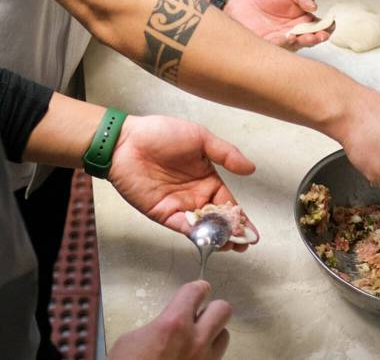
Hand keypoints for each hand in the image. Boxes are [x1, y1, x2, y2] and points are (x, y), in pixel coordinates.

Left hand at [108, 115, 257, 250]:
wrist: (126, 140)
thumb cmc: (160, 133)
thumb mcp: (200, 138)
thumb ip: (226, 154)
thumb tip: (251, 168)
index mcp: (206, 178)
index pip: (228, 203)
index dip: (240, 217)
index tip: (252, 232)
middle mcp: (195, 195)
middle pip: (218, 220)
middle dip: (232, 233)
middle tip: (245, 243)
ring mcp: (179, 206)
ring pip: (203, 227)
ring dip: (217, 238)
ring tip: (231, 244)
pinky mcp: (163, 213)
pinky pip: (183, 226)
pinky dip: (197, 234)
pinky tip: (210, 238)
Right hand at [108, 281, 230, 359]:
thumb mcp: (131, 340)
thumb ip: (157, 326)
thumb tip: (166, 325)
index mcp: (174, 324)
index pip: (197, 291)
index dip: (198, 289)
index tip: (198, 290)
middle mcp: (196, 341)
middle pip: (223, 310)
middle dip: (212, 308)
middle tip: (200, 312)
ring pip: (224, 336)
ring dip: (212, 334)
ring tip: (196, 339)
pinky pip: (215, 359)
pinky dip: (207, 356)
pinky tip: (191, 359)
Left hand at [223, 0, 331, 50]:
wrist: (242, 0)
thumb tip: (315, 6)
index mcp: (304, 19)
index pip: (320, 26)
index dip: (327, 27)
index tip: (329, 26)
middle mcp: (296, 32)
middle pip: (312, 39)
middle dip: (317, 38)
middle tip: (320, 35)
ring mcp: (284, 39)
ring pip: (297, 45)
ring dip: (302, 42)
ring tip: (302, 36)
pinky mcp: (270, 44)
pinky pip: (279, 47)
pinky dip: (284, 43)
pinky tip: (286, 37)